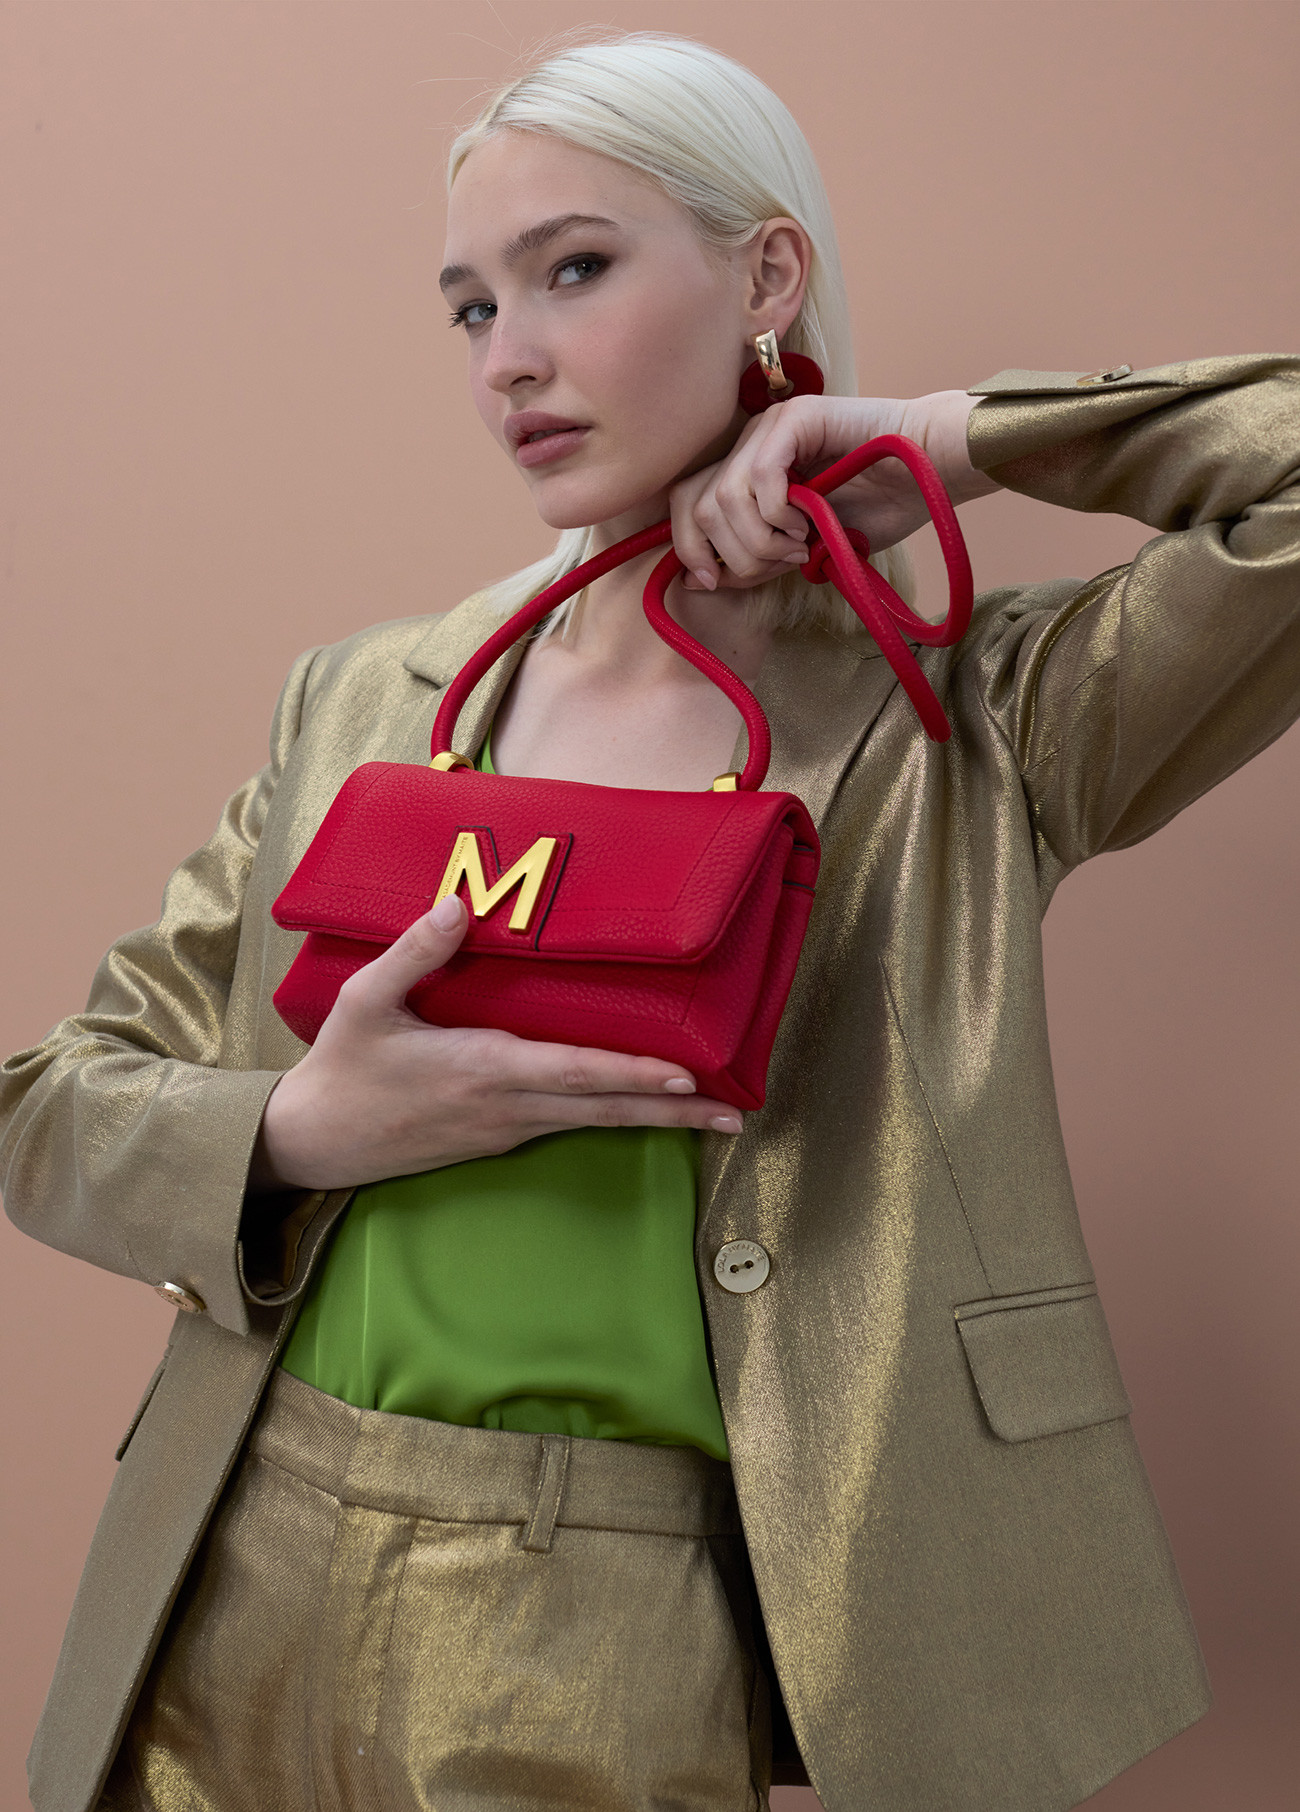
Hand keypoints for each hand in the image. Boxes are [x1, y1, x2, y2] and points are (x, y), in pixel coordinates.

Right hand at [251, 895, 743, 1190]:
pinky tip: (641, 1106)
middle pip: (604, 1109)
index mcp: (482, 1070)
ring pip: (593, 1122)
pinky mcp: (498, 1140)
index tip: (684, 1075)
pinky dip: (612, 1115)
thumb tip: (459, 904)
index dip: (632, 1073)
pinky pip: (568, 1124)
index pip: (574, 1074)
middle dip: (672, 1111)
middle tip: (735, 1116)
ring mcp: (506, 1130)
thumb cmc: (343, 1068)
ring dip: (653, 1119)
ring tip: (713, 1117)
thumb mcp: (366, 1002)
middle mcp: (507, 1108)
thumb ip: (414, 952)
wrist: (315, 1145)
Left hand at [672, 390, 997, 590]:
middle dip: (731, 553)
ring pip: (724, 497)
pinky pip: (759, 476)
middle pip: (694, 504)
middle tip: (779, 564)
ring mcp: (769, 427)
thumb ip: (755, 559)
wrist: (930, 475)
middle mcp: (748, 445)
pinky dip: (776, 514)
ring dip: (759, 539)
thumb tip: (699, 581)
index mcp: (744, 472)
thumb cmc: (876, 510)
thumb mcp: (801, 549)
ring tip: (800, 546)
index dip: (688, 548)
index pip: (684, 505)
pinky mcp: (795, 418)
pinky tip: (806, 524)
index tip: (710, 582)